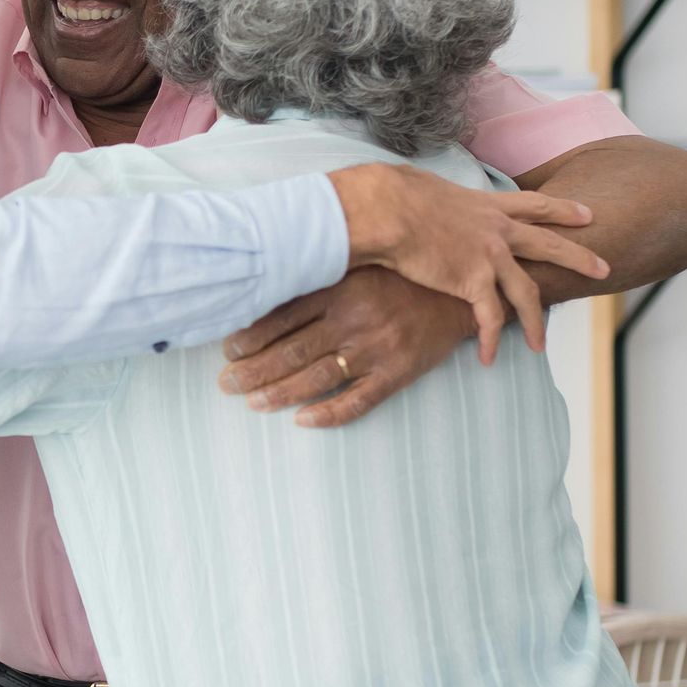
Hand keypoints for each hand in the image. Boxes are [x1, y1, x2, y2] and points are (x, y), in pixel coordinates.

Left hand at [219, 271, 478, 426]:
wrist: (460, 292)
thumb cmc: (401, 276)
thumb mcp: (359, 265)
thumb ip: (320, 276)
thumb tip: (268, 287)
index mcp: (340, 288)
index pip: (281, 318)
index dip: (249, 338)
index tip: (227, 351)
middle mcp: (354, 320)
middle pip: (291, 352)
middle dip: (252, 372)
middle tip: (226, 384)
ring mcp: (376, 349)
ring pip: (316, 379)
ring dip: (278, 394)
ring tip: (253, 403)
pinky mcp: (397, 373)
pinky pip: (357, 401)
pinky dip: (328, 414)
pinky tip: (302, 421)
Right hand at [328, 168, 606, 363]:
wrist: (389, 210)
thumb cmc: (393, 194)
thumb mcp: (424, 186)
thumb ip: (432, 196)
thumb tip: (414, 194)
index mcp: (485, 205)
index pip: (534, 205)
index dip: (563, 210)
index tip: (587, 214)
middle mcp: (496, 230)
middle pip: (548, 244)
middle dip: (579, 257)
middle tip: (603, 268)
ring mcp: (490, 256)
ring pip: (527, 292)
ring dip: (535, 321)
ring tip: (540, 344)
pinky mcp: (473, 282)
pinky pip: (490, 318)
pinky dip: (488, 340)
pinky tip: (487, 357)